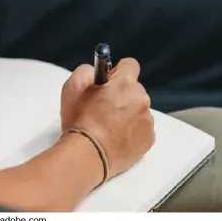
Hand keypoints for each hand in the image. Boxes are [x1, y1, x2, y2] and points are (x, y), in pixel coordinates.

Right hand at [60, 58, 154, 180]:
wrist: (88, 156)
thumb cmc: (80, 121)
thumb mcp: (73, 86)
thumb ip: (87, 71)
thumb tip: (96, 71)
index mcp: (126, 83)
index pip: (130, 65)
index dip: (117, 71)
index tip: (109, 81)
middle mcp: (142, 99)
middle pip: (134, 90)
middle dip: (121, 95)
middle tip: (103, 108)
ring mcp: (147, 120)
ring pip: (138, 110)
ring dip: (127, 114)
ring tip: (108, 127)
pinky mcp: (148, 139)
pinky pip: (142, 129)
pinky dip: (132, 131)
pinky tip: (116, 138)